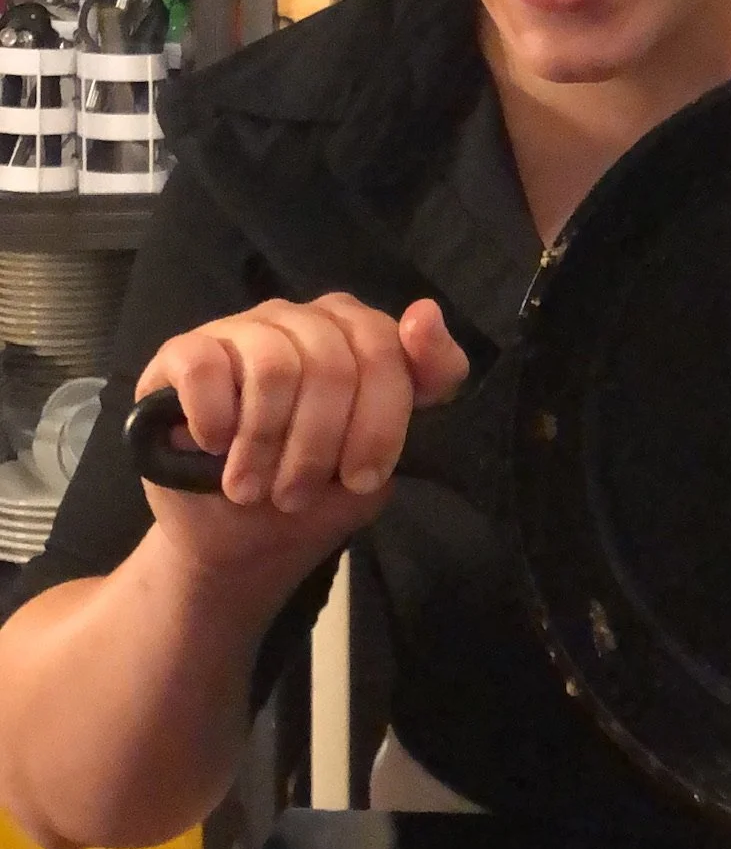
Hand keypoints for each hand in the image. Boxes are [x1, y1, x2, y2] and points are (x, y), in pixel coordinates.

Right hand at [134, 293, 468, 586]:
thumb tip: (426, 312)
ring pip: (274, 368)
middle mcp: (306, 321)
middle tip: (297, 498)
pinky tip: (212, 447)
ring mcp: (245, 329)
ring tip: (252, 490)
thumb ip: (422, 387)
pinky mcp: (186, 350)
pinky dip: (212, 420)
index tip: (364, 478)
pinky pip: (206, 367)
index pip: (391, 348)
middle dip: (319, 448)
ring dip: (265, 444)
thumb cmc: (308, 494)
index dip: (382, 422)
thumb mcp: (378, 460)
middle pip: (333, 365)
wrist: (229, 536)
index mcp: (360, 339)